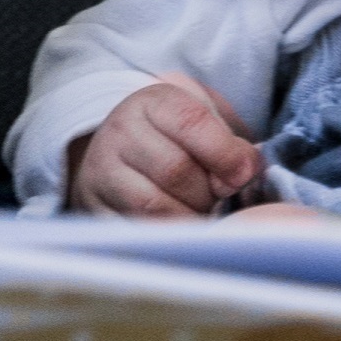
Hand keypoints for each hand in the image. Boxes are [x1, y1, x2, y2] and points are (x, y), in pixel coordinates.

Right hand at [71, 77, 265, 216]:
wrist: (121, 152)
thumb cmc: (176, 139)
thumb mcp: (204, 123)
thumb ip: (230, 144)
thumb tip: (246, 172)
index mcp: (151, 103)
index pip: (191, 122)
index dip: (225, 153)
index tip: (244, 174)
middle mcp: (120, 133)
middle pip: (175, 170)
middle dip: (208, 192)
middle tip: (219, 198)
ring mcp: (101, 172)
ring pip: (153, 206)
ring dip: (188, 217)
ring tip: (199, 212)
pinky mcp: (94, 208)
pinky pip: (134, 231)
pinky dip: (165, 237)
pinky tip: (179, 230)